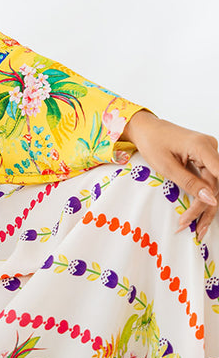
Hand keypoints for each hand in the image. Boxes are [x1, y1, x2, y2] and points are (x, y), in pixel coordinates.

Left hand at [121, 109, 218, 240]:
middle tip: (194, 229)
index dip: (212, 199)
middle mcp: (210, 148)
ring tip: (197, 228)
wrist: (145, 128)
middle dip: (204, 208)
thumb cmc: (152, 142)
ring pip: (214, 185)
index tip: (202, 218)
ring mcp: (209, 154)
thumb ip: (190, 183)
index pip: (218, 177)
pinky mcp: (205, 159)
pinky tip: (197, 214)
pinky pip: (208, 181)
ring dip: (205, 207)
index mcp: (202, 146)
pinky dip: (202, 197)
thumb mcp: (167, 166)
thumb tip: (212, 199)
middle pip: (215, 184)